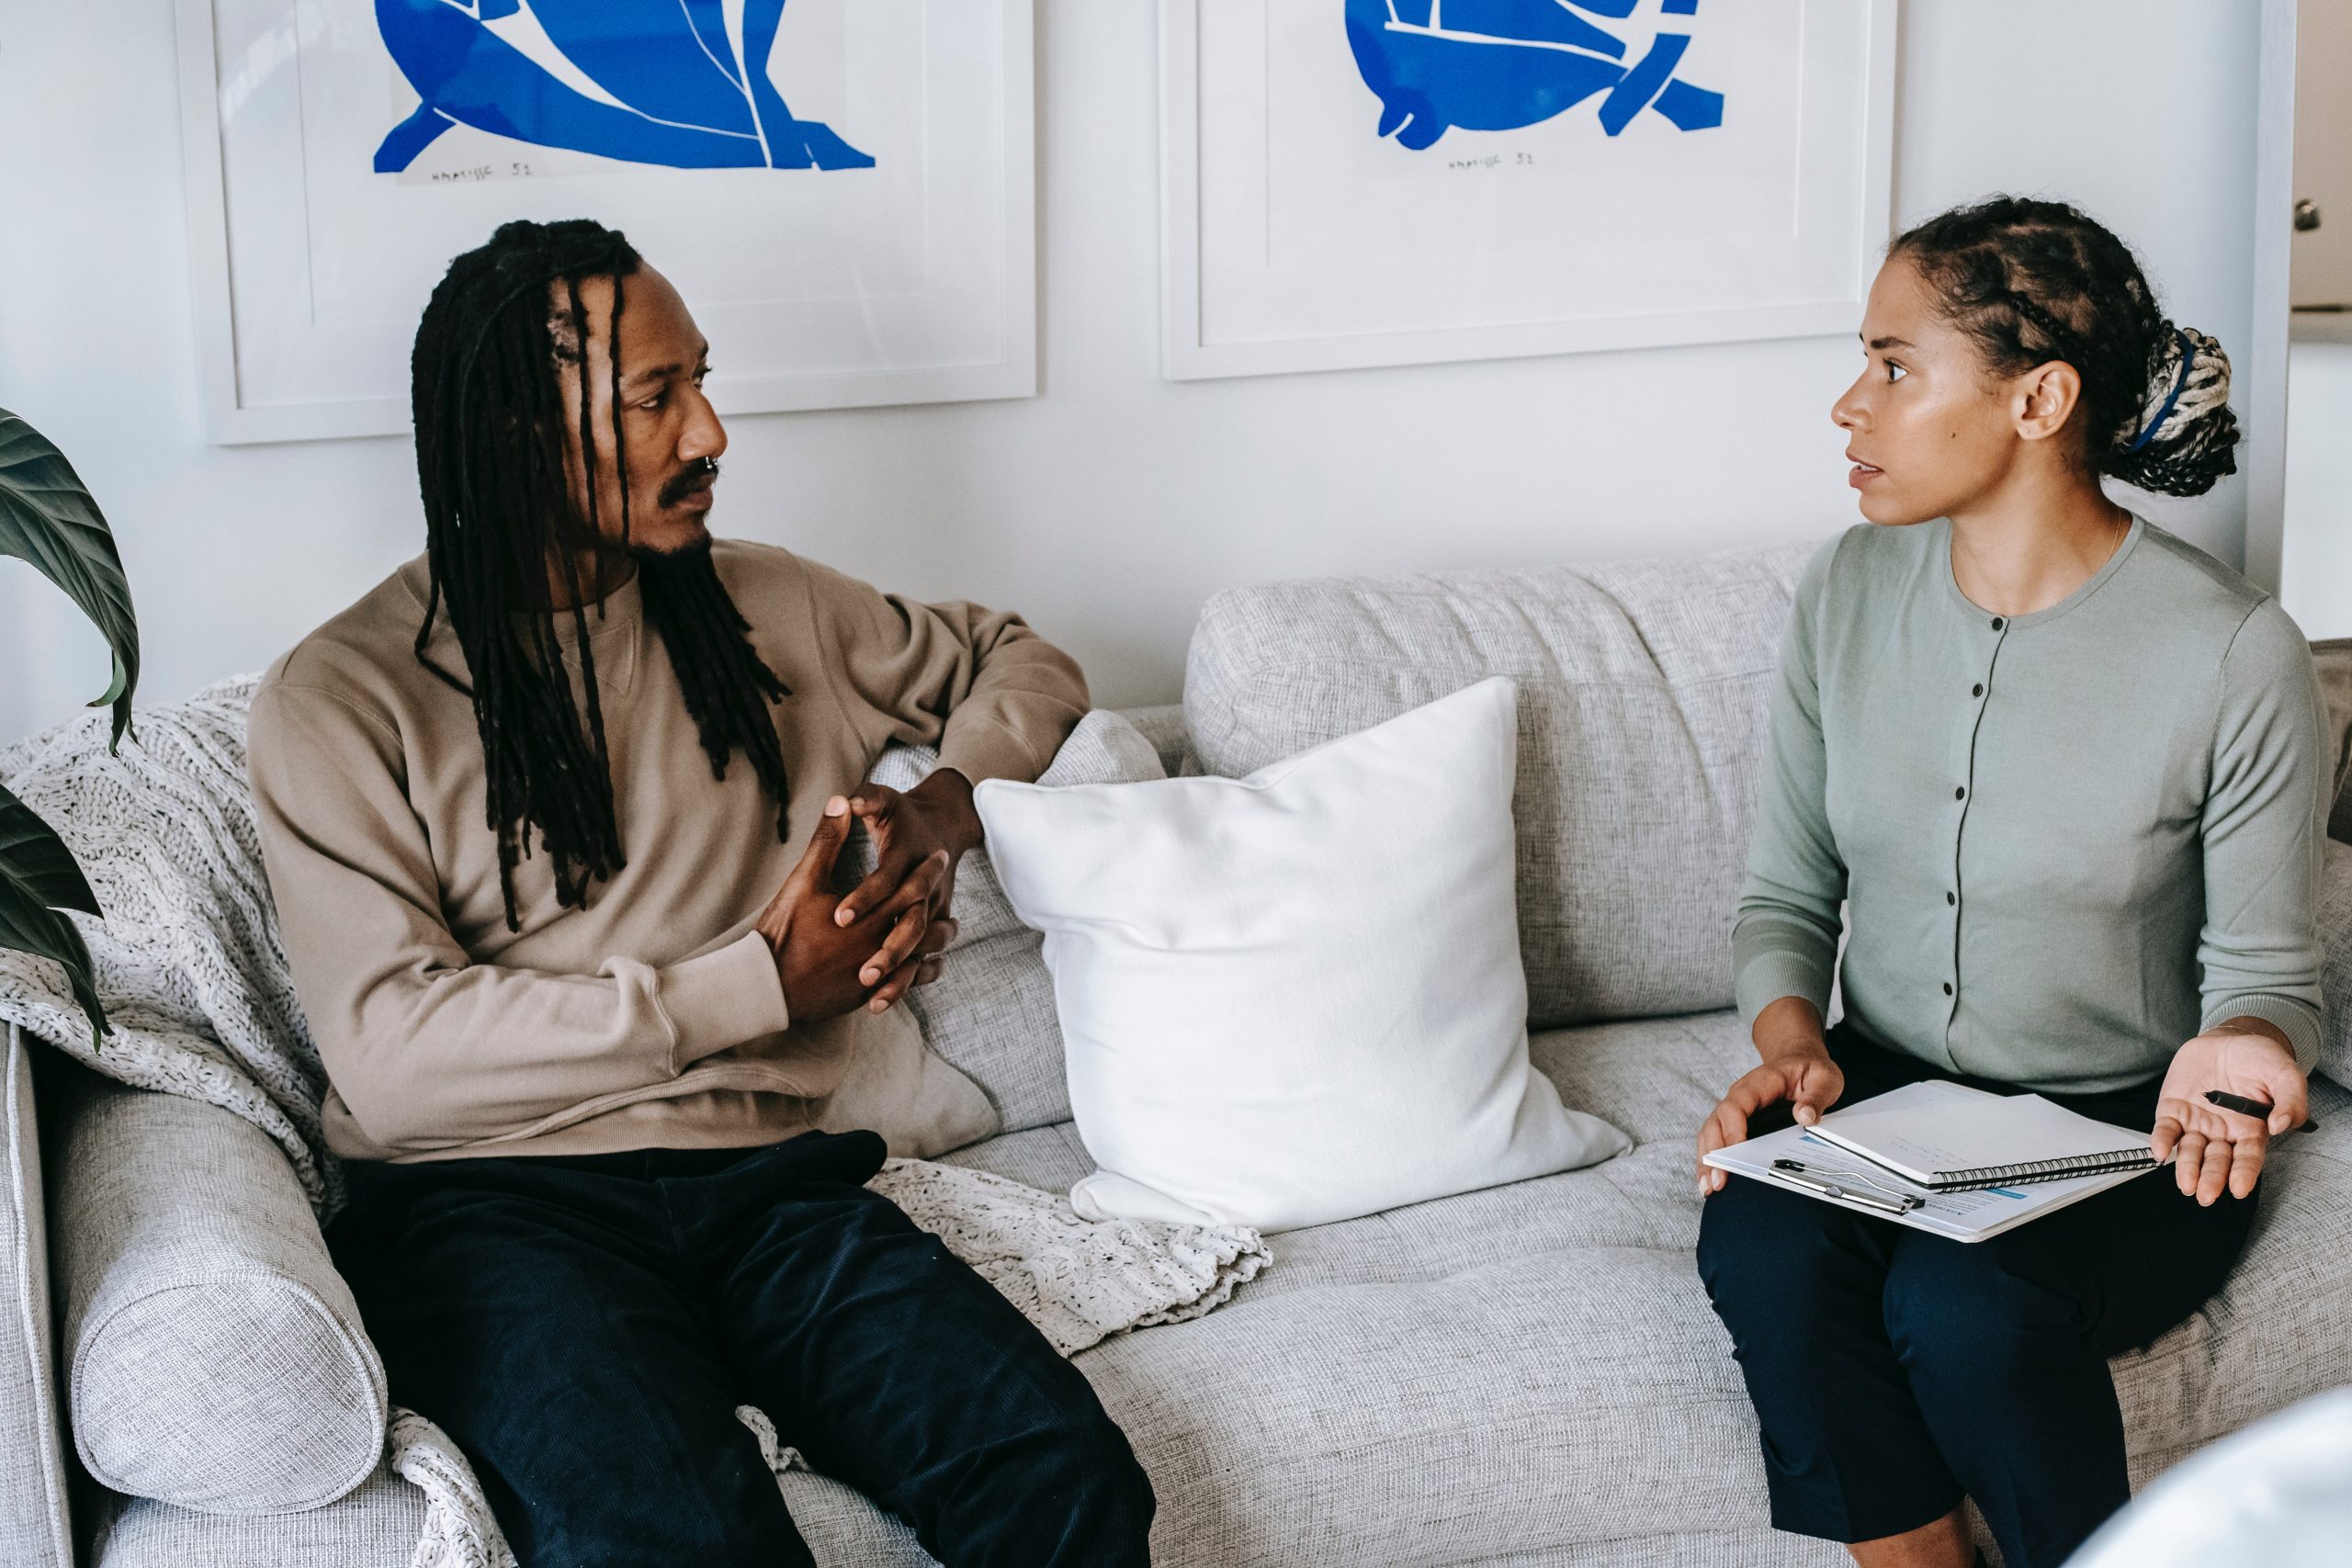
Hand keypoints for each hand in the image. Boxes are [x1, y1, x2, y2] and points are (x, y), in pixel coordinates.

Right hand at [752, 797, 958, 1024]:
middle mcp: (879, 946)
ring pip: (921, 957)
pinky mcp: (867, 995)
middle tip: (949, 891)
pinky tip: (929, 965)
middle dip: (937, 900)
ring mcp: (876, 975)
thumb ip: (827, 841)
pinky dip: (922, 973)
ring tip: (950, 927)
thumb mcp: (804, 881)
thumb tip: (842, 801)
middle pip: (923, 921)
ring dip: (938, 940)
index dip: (928, 869)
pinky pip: (906, 984)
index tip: (940, 855)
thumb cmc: (784, 931)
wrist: (766, 987)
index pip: (910, 887)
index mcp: (869, 917)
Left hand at [835, 771, 983, 1009]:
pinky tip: (883, 1002)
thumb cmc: (905, 815)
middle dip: (887, 952)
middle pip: (909, 926)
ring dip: (900, 976)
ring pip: (920, 952)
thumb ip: (865, 800)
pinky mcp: (932, 928)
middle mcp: (924, 890)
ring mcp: (932, 912)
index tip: (839, 916)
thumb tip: (843, 797)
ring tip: (873, 997)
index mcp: (906, 861)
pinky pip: (927, 962)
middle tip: (862, 973)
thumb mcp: (884, 801)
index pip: (886, 881)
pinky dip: (910, 982)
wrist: (947, 823)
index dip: (864, 898)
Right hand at [1697, 1006, 1844, 1194]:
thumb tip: (1804, 1117)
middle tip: (1718, 1182)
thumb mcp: (1824, 1078)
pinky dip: (1710, 1159)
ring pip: (1711, 1133)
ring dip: (1707, 1160)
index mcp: (1759, 1083)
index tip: (1736, 1153)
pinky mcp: (1736, 1123)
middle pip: (1715, 1122)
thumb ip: (1816, 1096)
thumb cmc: (1811, 1071)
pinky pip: (1716, 1139)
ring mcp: (1735, 1110)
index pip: (1736, 1105)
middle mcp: (1739, 1096)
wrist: (1799, 1060)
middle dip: (1713, 1153)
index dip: (1733, 1129)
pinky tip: (1709, 1181)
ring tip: (1708, 1188)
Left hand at [2152, 1023, 2309, 1204]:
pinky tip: (2160, 1151)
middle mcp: (2223, 1131)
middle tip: (2206, 1195)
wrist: (2228, 1040)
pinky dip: (2162, 1140)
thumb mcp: (2285, 1074)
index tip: (2239, 1189)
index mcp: (2251, 1129)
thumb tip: (2281, 1126)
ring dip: (2186, 1167)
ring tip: (2186, 1184)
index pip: (2248, 1158)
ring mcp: (2197, 1122)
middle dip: (2212, 1178)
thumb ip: (2291, 1101)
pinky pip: (2166, 1128)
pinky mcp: (2174, 1109)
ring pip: (2190, 1150)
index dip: (2243, 1174)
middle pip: (2217, 1160)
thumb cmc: (2259, 1060)